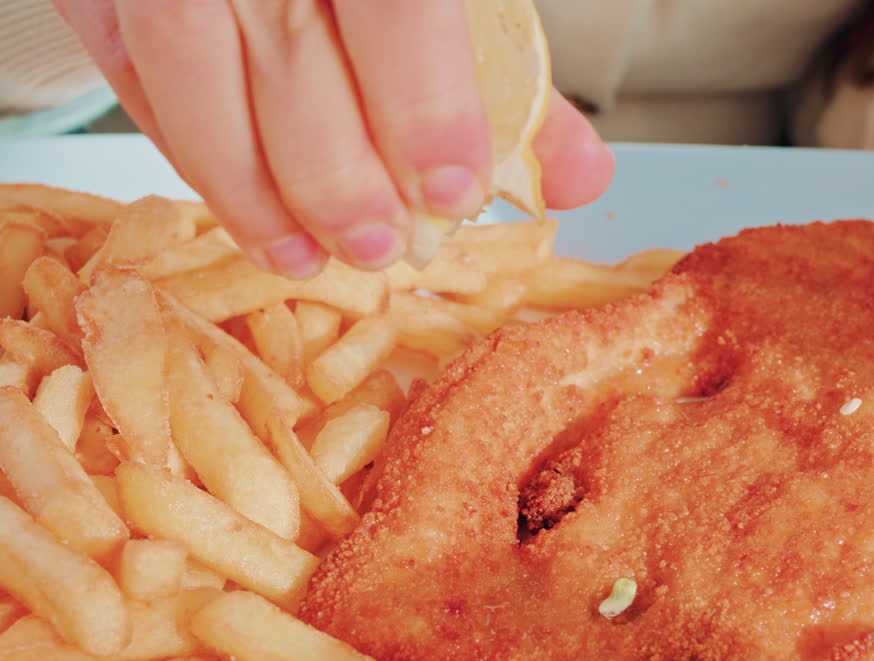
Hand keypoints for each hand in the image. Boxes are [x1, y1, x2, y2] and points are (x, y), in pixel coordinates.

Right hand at [53, 0, 614, 277]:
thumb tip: (580, 178)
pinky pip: (126, 60)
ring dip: (245, 180)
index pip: (398, 4)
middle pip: (287, 43)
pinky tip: (238, 203)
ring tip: (302, 255)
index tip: (453, 191)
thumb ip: (517, 78)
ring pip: (187, 56)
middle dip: (335, 170)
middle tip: (378, 248)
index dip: (424, 102)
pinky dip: (181, 142)